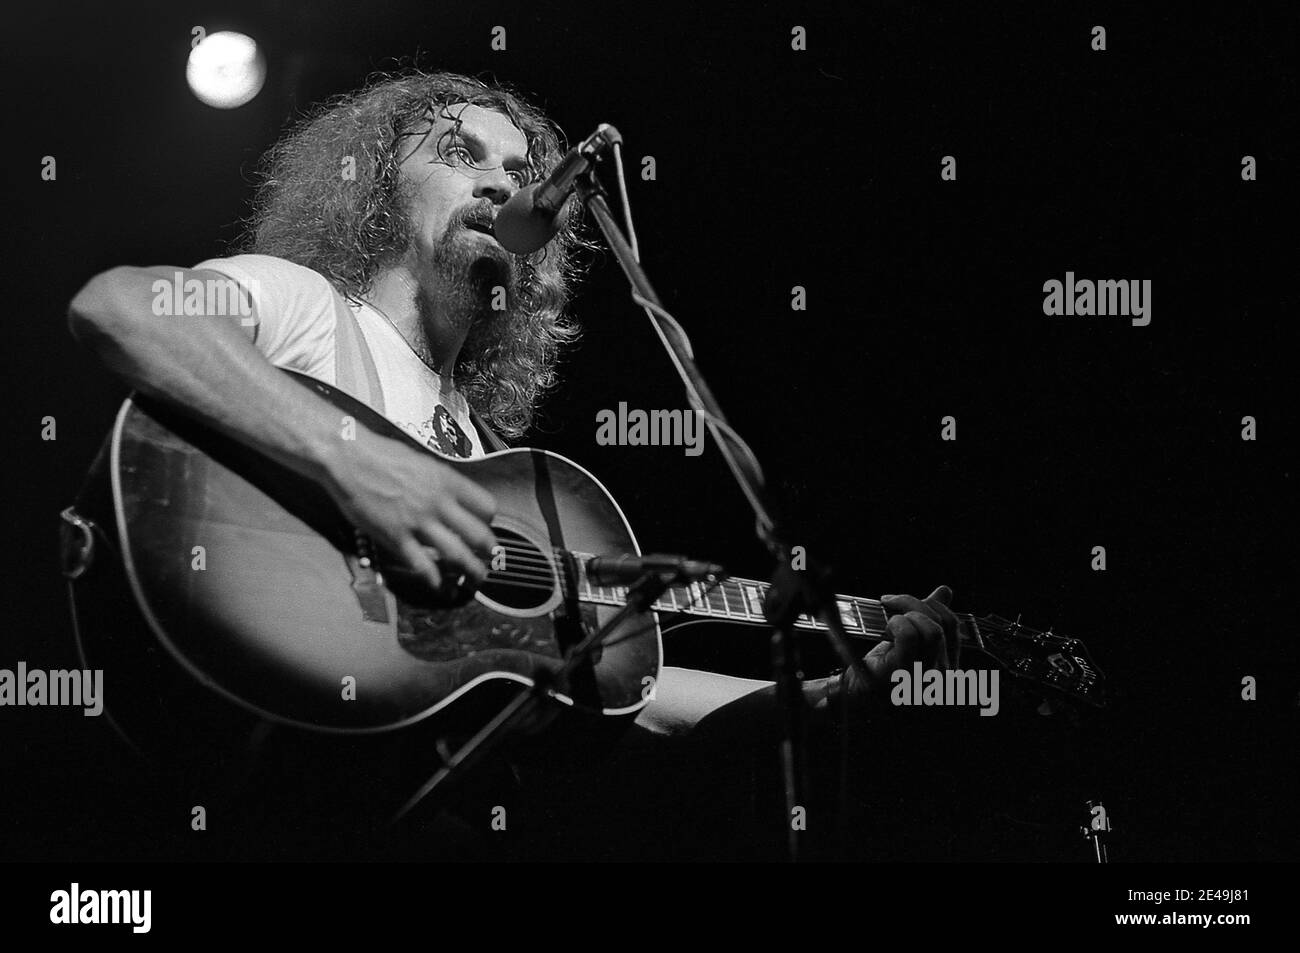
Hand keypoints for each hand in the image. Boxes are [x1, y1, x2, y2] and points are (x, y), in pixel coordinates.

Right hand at [324, 429, 496, 595]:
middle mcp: (438, 503)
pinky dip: (435, 580)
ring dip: (471, 571)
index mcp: (447, 481)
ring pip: (457, 554)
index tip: (484, 528)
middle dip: (489, 552)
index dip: (489, 522)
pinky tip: (441, 587)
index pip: (486, 507)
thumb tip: (453, 496)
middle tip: (489, 560)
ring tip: (475, 580)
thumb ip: (440, 482)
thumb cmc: (380, 454)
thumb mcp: (422, 462)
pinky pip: (422, 565)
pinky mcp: (396, 537)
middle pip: (479, 535)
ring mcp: (418, 522)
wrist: (347, 457)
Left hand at [842, 585, 959, 706]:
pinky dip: (897, 623)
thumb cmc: (882, 668)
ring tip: (889, 620)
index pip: (953, 625)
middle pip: (942, 624)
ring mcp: (926, 677)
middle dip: (915, 604)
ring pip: (930, 629)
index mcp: (948, 666)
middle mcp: (943, 675)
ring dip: (906, 614)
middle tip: (890, 602)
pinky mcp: (905, 673)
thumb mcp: (909, 641)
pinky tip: (886, 630)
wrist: (856, 694)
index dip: (933, 605)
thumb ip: (928, 617)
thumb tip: (945, 591)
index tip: (908, 602)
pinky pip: (909, 636)